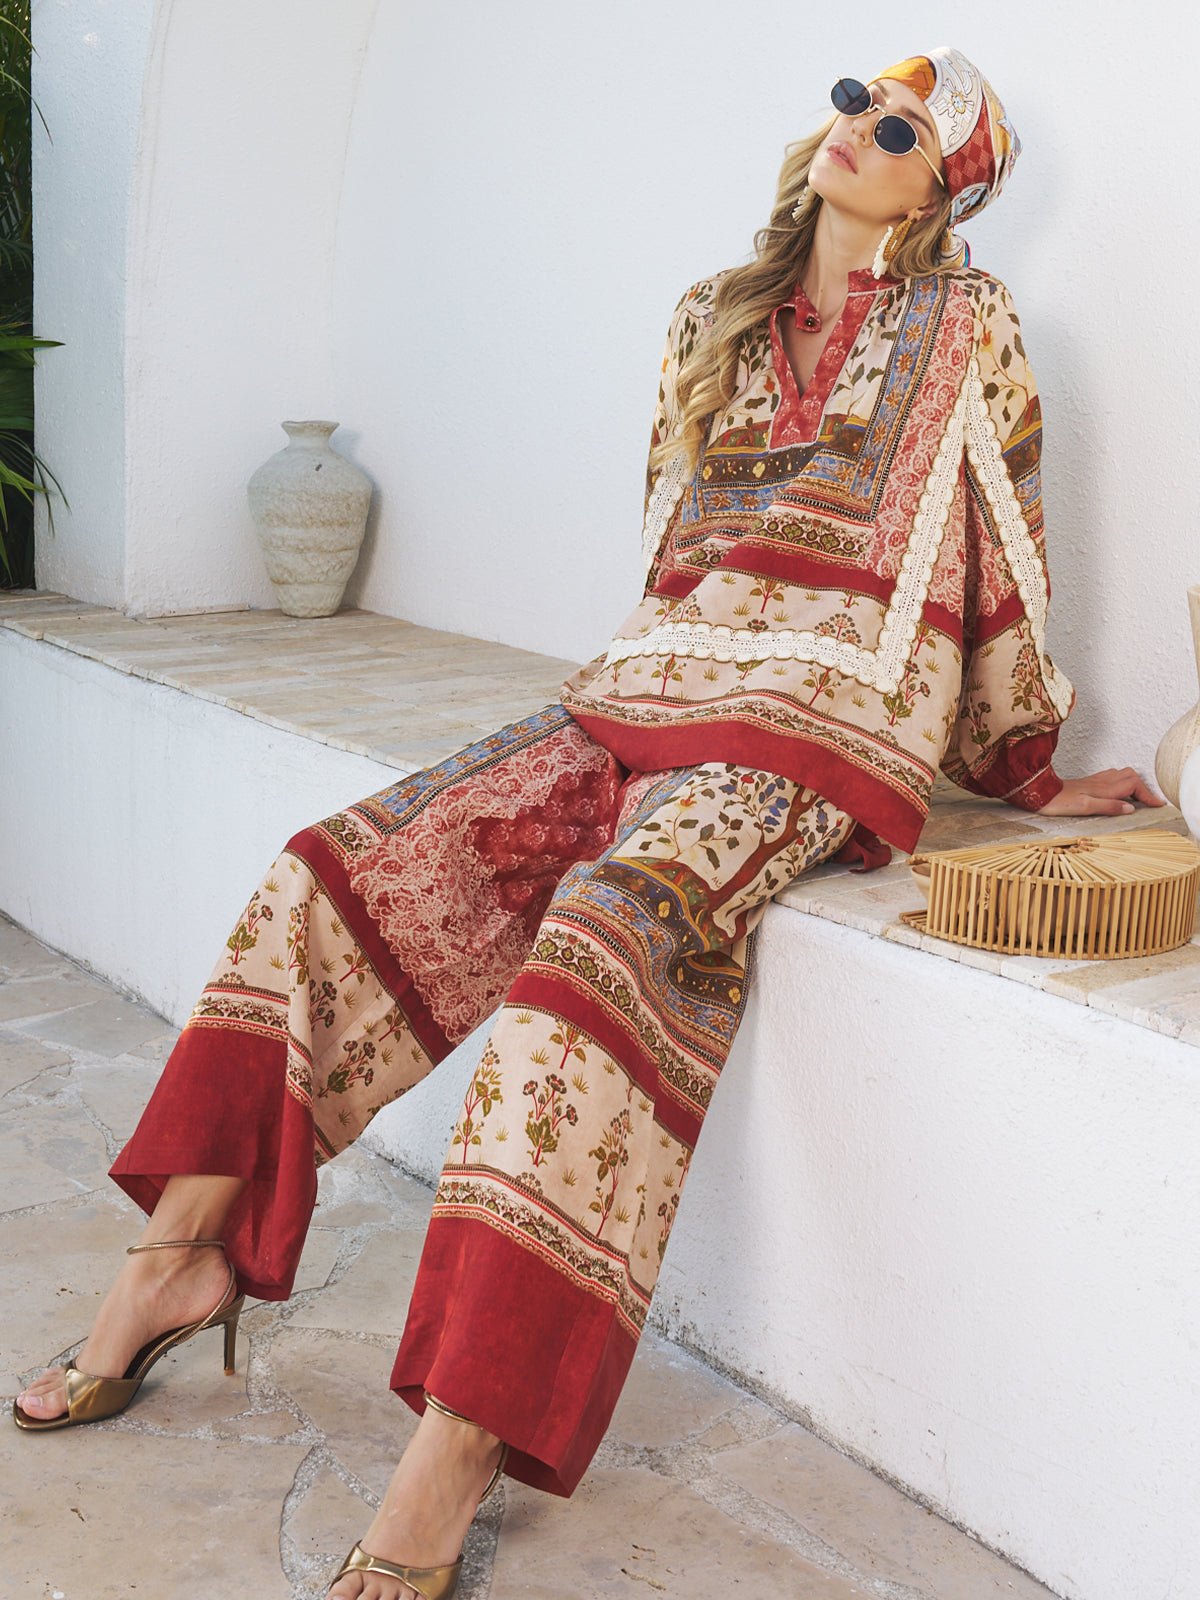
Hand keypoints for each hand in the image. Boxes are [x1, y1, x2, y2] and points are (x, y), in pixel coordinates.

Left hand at [1035, 767, 1165, 817]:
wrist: (1040, 793)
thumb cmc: (1058, 802)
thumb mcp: (1085, 807)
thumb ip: (1108, 807)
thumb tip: (1130, 808)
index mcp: (1104, 788)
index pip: (1134, 785)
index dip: (1147, 794)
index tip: (1157, 805)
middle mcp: (1102, 782)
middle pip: (1131, 776)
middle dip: (1143, 787)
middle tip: (1149, 802)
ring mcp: (1095, 781)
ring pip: (1122, 775)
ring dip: (1134, 784)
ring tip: (1138, 798)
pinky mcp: (1088, 783)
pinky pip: (1112, 777)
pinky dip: (1122, 783)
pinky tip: (1118, 792)